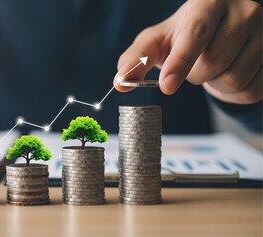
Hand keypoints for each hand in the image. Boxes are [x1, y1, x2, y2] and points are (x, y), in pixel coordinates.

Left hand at [115, 0, 261, 103]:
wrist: (218, 33)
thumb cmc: (182, 36)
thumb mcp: (156, 42)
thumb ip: (135, 59)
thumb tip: (120, 82)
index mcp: (209, 1)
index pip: (196, 33)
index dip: (179, 62)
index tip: (165, 86)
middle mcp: (244, 10)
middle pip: (214, 61)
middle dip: (194, 74)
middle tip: (194, 63)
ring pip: (234, 79)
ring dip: (213, 84)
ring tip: (211, 68)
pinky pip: (250, 91)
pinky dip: (231, 94)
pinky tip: (226, 76)